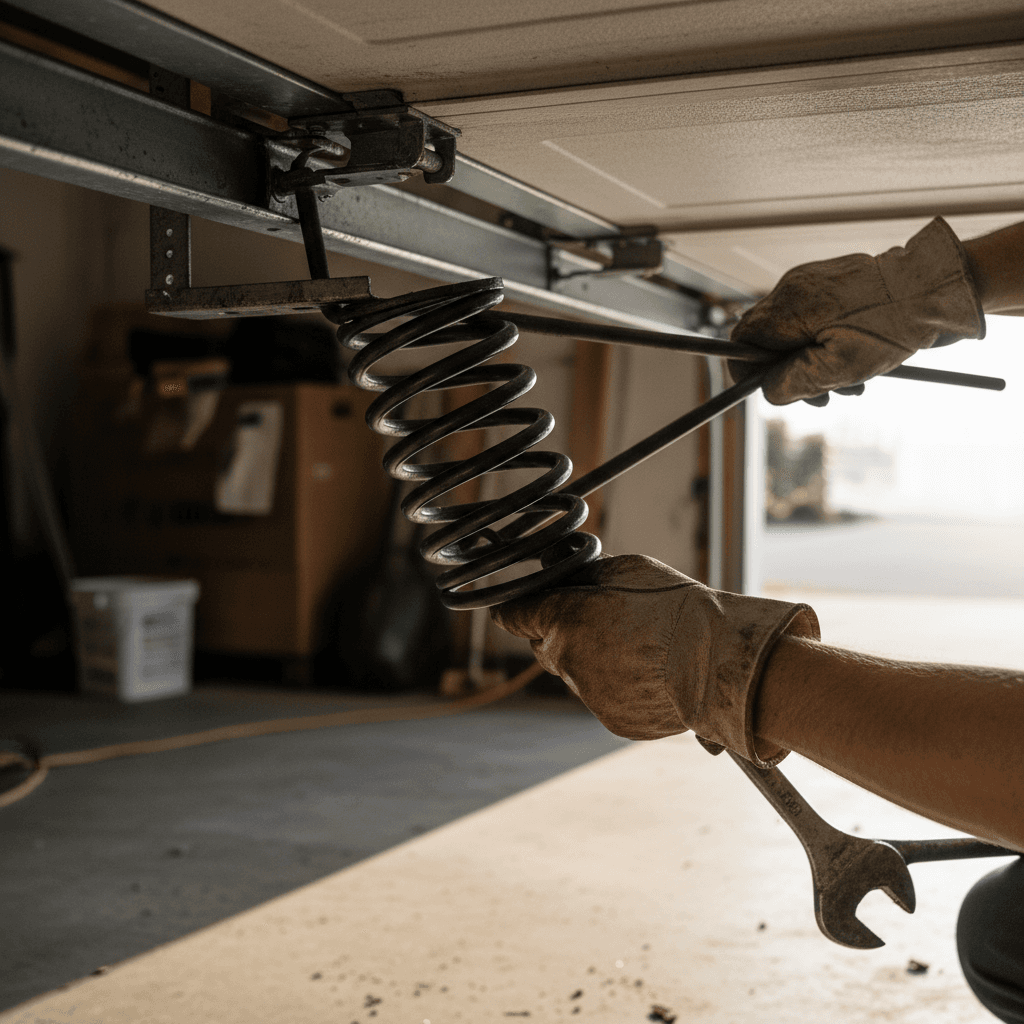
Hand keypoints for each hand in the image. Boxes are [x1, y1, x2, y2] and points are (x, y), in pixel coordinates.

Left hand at [491, 554, 818, 766]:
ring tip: (639, 646)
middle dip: (559, 633)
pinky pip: (605, 698)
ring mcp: (589, 695)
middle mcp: (566, 661)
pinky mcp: (613, 720)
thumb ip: (584, 577)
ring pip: (577, 675)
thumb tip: (563, 576)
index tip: (509, 609)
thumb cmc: (673, 606)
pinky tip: (649, 672)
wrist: (715, 662)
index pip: (513, 615)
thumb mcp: (625, 571)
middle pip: (545, 647)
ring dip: (594, 660)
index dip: (512, 609)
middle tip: (594, 619)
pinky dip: (619, 686)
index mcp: (562, 620)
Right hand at [730, 217, 984, 405]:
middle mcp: (793, 288)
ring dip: (812, 362)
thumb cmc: (891, 327)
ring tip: (847, 382)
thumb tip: (767, 390)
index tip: (770, 389)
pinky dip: (824, 342)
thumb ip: (791, 383)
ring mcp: (812, 282)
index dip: (748, 370)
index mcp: (788, 307)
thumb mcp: (838, 368)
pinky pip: (812, 318)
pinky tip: (853, 358)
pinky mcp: (831, 282)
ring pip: (792, 332)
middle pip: (767, 339)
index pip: (742, 339)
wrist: (934, 289)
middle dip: (789, 372)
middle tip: (822, 396)